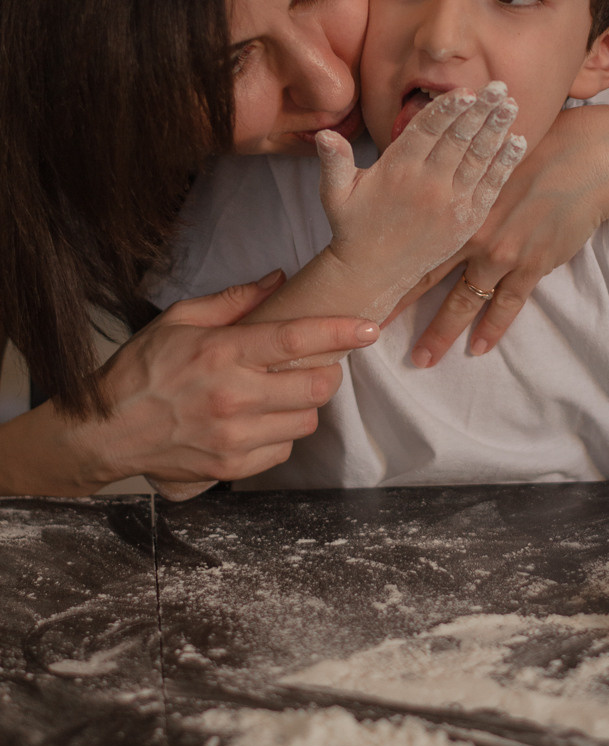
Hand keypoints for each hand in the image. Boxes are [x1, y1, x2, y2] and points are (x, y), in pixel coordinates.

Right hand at [64, 272, 379, 494]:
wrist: (105, 430)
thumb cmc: (141, 370)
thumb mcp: (179, 319)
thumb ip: (234, 300)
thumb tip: (278, 279)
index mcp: (222, 353)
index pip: (296, 338)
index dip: (339, 331)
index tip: (366, 327)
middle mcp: (233, 396)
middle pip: (316, 385)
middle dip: (327, 371)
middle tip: (315, 363)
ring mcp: (234, 436)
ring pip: (306, 421)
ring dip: (303, 405)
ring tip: (279, 393)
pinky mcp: (231, 466)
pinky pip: (284, 451)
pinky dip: (281, 435)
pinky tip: (260, 421)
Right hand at [316, 82, 525, 313]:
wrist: (373, 273)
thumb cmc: (353, 226)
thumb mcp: (335, 194)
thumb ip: (334, 161)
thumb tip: (323, 134)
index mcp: (397, 171)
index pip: (426, 131)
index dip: (447, 109)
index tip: (466, 90)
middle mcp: (427, 185)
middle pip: (458, 140)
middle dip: (480, 110)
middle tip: (500, 85)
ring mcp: (450, 204)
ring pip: (478, 159)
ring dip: (497, 130)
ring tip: (512, 104)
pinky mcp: (467, 220)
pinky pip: (490, 187)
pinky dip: (505, 164)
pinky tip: (518, 141)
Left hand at [396, 104, 608, 366]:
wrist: (584, 161)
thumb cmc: (535, 152)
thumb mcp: (486, 162)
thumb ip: (459, 183)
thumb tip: (431, 193)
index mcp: (457, 208)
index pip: (413, 244)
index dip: (389, 267)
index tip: (365, 286)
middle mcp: (473, 236)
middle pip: (428, 279)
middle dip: (401, 308)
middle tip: (373, 331)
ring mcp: (503, 255)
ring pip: (465, 302)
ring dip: (443, 332)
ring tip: (424, 359)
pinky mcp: (532, 266)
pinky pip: (508, 306)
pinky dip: (492, 329)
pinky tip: (478, 349)